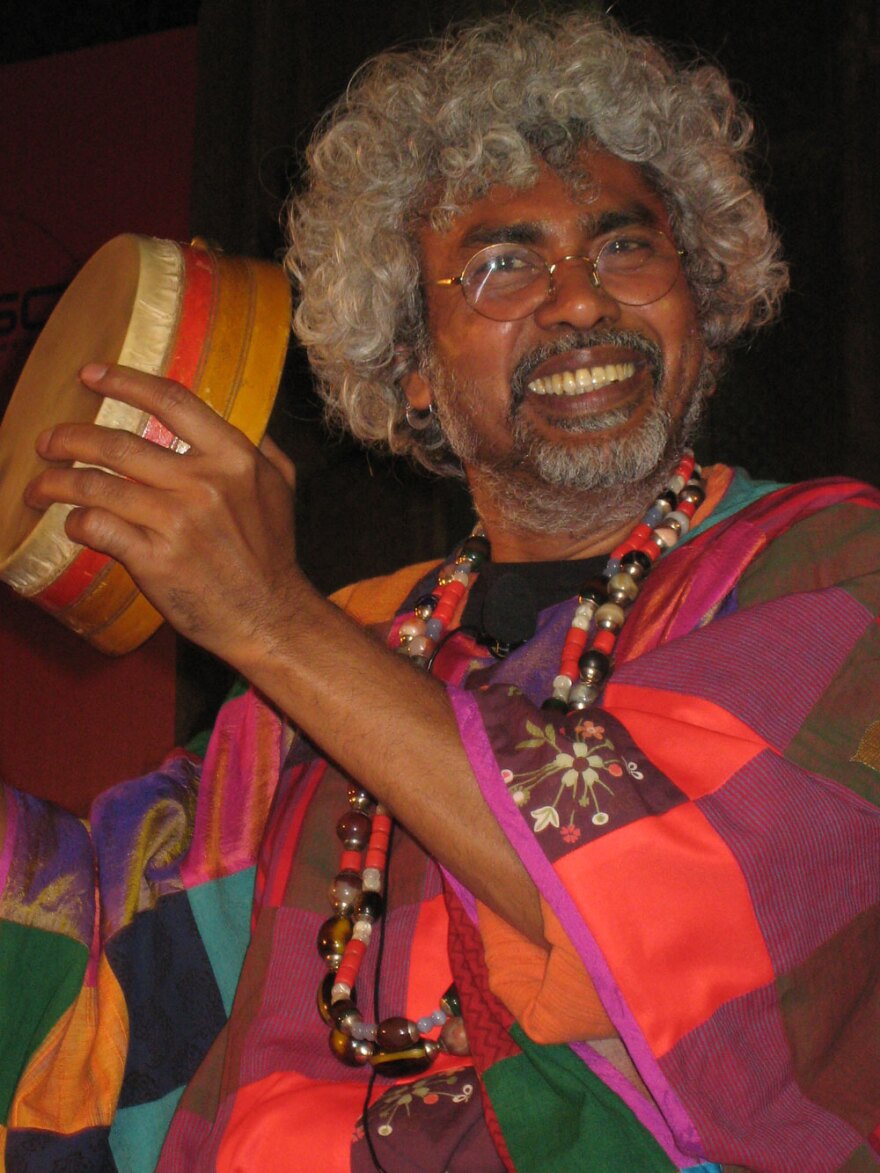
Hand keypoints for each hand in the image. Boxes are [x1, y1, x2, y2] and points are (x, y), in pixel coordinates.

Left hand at [24, 363, 302, 665]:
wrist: (269, 616)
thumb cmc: (272, 552)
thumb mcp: (282, 486)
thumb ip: (261, 445)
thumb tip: (244, 415)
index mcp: (233, 457)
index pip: (171, 401)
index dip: (124, 382)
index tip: (90, 375)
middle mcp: (203, 483)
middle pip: (118, 443)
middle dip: (70, 437)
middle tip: (47, 441)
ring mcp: (177, 522)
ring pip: (97, 485)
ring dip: (56, 481)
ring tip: (38, 485)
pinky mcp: (156, 560)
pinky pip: (98, 527)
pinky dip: (77, 522)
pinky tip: (73, 523)